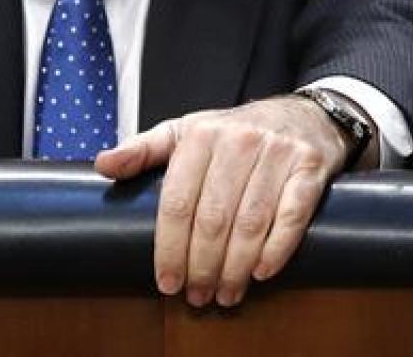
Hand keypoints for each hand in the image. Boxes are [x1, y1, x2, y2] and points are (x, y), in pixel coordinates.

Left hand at [94, 95, 353, 307]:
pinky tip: (262, 272)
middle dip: (202, 266)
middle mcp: (238, 140)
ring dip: (235, 268)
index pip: (177, 201)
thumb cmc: (235, 132)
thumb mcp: (186, 131)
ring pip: (250, 222)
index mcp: (200, 133)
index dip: (170, 248)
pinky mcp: (309, 167)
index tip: (166, 282)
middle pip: (213, 218)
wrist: (304, 115)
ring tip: (226, 293)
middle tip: (197, 296)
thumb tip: (102, 166)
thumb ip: (144, 150)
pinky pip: (292, 214)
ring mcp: (277, 153)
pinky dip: (277, 248)